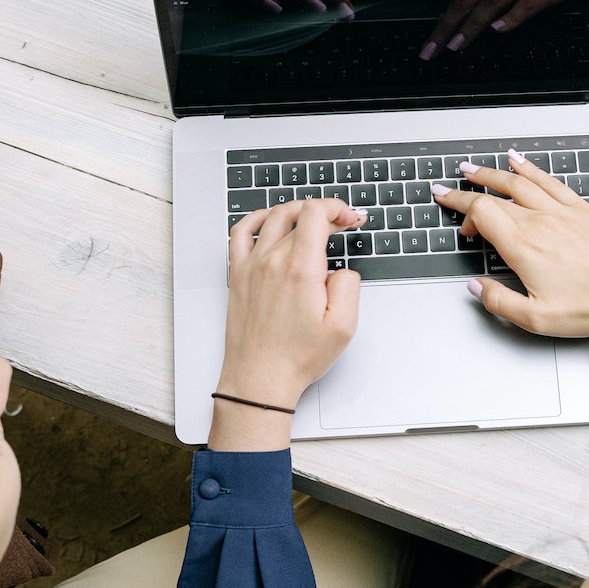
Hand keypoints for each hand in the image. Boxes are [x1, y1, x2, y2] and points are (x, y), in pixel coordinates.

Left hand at [210, 198, 365, 449]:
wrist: (259, 379)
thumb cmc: (296, 358)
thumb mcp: (343, 327)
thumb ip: (349, 286)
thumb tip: (342, 270)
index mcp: (301, 269)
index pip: (316, 213)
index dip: (338, 208)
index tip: (350, 220)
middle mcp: (273, 261)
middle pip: (299, 214)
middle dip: (326, 214)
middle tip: (340, 226)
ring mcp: (251, 266)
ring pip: (273, 217)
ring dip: (296, 210)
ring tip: (312, 220)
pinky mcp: (238, 275)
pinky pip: (240, 232)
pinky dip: (256, 218)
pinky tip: (268, 221)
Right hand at [432, 151, 588, 363]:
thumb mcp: (536, 318)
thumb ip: (499, 301)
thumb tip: (477, 287)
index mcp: (524, 246)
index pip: (482, 213)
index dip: (460, 207)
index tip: (446, 202)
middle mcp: (540, 222)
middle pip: (495, 195)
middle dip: (468, 191)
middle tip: (451, 188)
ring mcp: (561, 212)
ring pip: (519, 183)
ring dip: (493, 173)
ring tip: (475, 169)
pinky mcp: (580, 210)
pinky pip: (549, 181)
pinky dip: (530, 169)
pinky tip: (520, 163)